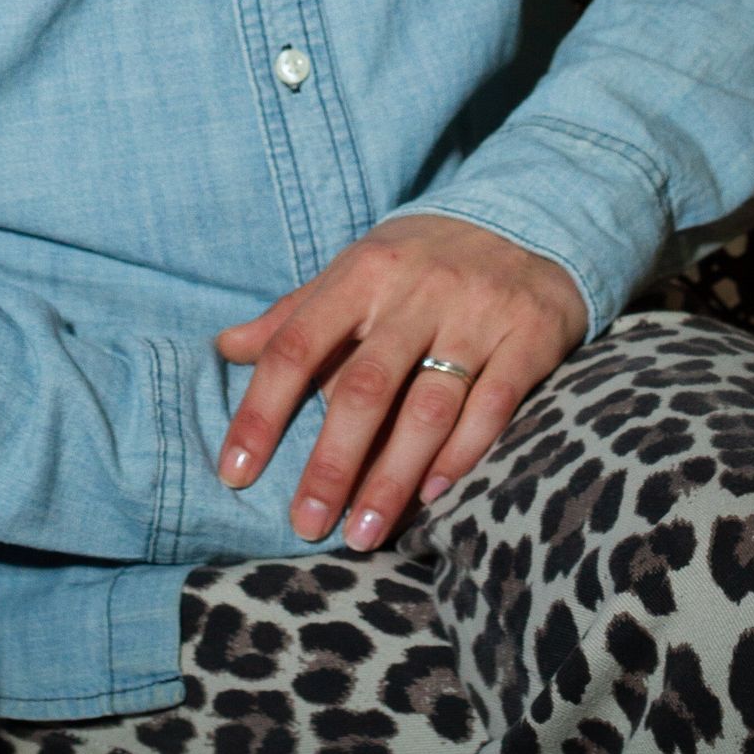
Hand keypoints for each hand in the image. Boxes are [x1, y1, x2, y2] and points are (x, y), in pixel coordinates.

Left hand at [212, 214, 588, 552]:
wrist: (526, 220)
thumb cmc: (421, 260)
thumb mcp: (357, 268)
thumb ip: (296, 313)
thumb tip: (225, 347)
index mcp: (363, 271)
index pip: (297, 345)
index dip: (262, 410)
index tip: (236, 472)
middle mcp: (416, 291)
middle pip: (364, 387)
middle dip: (331, 463)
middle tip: (307, 523)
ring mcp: (475, 314)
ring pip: (427, 408)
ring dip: (393, 478)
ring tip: (364, 532)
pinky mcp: (527, 337)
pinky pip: (492, 406)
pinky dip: (462, 455)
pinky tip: (434, 497)